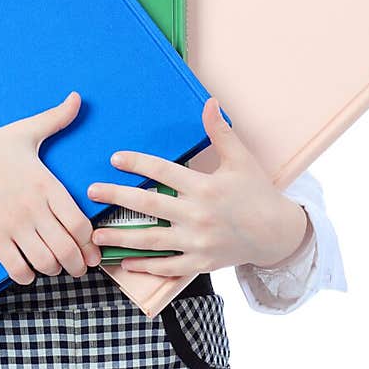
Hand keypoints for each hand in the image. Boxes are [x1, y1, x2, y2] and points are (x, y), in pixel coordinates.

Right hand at [0, 92, 101, 284]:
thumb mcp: (26, 131)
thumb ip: (56, 118)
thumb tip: (78, 97)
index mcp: (46, 185)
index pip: (79, 224)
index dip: (89, 242)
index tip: (91, 248)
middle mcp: (33, 209)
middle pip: (66, 250)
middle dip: (77, 265)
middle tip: (79, 268)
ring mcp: (12, 227)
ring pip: (44, 263)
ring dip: (54, 270)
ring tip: (55, 267)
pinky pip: (17, 269)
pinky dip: (27, 276)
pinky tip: (29, 270)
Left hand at [87, 97, 309, 278]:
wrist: (277, 234)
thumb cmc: (257, 193)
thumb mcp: (241, 160)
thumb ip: (221, 132)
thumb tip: (209, 101)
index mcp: (205, 187)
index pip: (164, 171)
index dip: (138, 163)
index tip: (114, 159)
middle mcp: (199, 215)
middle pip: (149, 205)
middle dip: (117, 197)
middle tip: (91, 192)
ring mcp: (198, 242)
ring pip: (152, 240)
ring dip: (121, 237)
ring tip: (94, 234)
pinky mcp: (200, 263)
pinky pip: (167, 266)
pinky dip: (145, 266)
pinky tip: (124, 261)